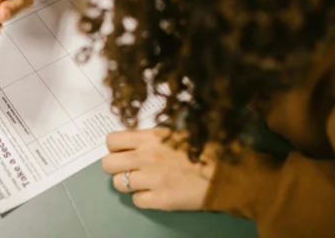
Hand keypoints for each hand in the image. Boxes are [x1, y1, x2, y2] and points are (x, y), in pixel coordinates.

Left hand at [101, 128, 215, 211]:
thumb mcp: (176, 134)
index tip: (124, 151)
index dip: (115, 147)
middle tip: (129, 169)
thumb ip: (152, 138)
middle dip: (116, 167)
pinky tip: (155, 193)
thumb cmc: (205, 151)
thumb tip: (134, 143)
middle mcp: (147, 156)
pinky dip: (143, 198)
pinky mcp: (160, 200)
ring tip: (143, 182)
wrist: (227, 174)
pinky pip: (136, 200)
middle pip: (108, 164)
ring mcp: (152, 179)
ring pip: (119, 184)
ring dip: (129, 184)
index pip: (112, 140)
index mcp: (151, 137)